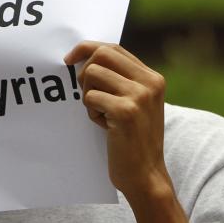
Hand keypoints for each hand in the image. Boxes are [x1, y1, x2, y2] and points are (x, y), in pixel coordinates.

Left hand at [64, 42, 170, 200]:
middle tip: (85, 92)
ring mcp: (139, 95)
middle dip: (84, 71)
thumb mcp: (137, 104)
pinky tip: (105, 127)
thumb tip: (88, 57)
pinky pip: (90, 97)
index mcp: (153, 78)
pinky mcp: (126, 111)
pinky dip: (91, 112)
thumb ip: (122, 80)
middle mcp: (150, 82)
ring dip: (88, 95)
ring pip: (92, 74)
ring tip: (101, 114)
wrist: (146, 174)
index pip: (114, 48)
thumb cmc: (135, 140)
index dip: (88, 48)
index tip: (70, 59)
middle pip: (102, 54)